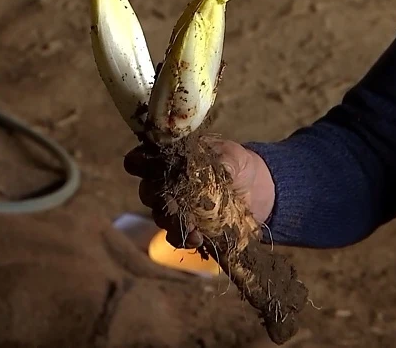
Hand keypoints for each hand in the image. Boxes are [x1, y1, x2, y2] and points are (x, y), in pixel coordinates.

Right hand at [123, 139, 274, 248]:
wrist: (256, 189)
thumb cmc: (236, 164)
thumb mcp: (233, 156)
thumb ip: (224, 160)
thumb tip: (222, 171)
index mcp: (170, 158)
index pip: (141, 159)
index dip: (139, 163)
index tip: (151, 166)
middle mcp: (165, 184)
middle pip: (147, 192)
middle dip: (157, 199)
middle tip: (173, 203)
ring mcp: (175, 208)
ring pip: (159, 217)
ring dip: (172, 223)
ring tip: (191, 228)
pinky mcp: (188, 228)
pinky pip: (176, 237)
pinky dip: (184, 239)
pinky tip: (198, 239)